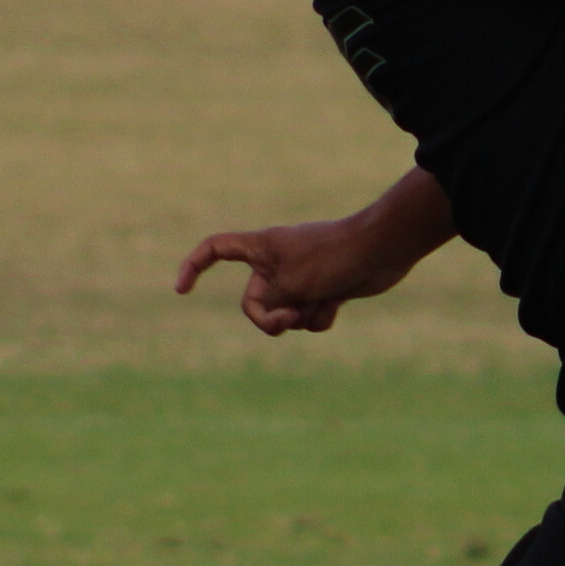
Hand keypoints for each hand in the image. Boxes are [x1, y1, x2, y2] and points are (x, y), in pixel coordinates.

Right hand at [173, 210, 411, 335]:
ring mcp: (301, 277)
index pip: (216, 249)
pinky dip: (319, 317)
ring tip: (321, 299)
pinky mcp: (324, 289)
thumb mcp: (291, 284)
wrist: (383, 248)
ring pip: (284, 313)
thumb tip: (272, 316)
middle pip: (253, 301)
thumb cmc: (334, 257)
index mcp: (261, 248)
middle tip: (289, 317)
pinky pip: (308, 316)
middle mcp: (277, 262)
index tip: (181, 290)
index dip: (193, 267)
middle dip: (269, 318)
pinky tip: (338, 304)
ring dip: (299, 317)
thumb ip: (270, 304)